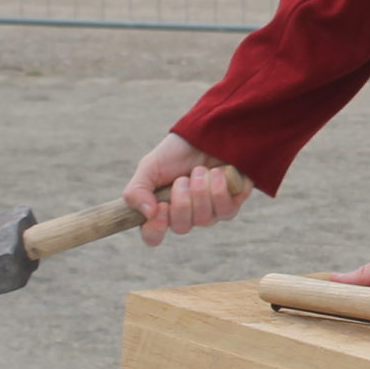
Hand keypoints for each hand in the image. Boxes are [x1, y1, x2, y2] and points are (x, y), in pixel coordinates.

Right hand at [123, 132, 254, 246]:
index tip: (160, 208)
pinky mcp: (232, 203)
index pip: (153, 236)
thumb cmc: (177, 152)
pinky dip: (220, 190)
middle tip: (183, 178)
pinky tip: (219, 173)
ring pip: (204, 220)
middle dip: (182, 201)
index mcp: (162, 209)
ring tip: (200, 171)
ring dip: (201, 192)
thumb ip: (137, 191)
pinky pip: (227, 211)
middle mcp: (186, 215)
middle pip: (181, 227)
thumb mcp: (150, 166)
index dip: (155, 229)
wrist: (207, 132)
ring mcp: (210, 212)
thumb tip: (147, 214)